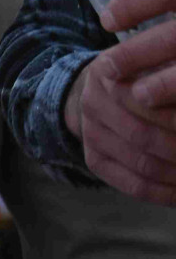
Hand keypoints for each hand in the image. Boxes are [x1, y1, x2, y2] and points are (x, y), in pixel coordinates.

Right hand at [61, 0, 175, 201]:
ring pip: (142, 165)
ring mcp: (90, 133)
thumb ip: (169, 79)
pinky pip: (134, 185)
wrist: (102, 92)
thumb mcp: (154, 64)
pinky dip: (166, 194)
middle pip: (144, 136)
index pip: (145, 101)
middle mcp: (92, 102)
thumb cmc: (142, 75)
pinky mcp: (94, 160)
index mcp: (107, 73)